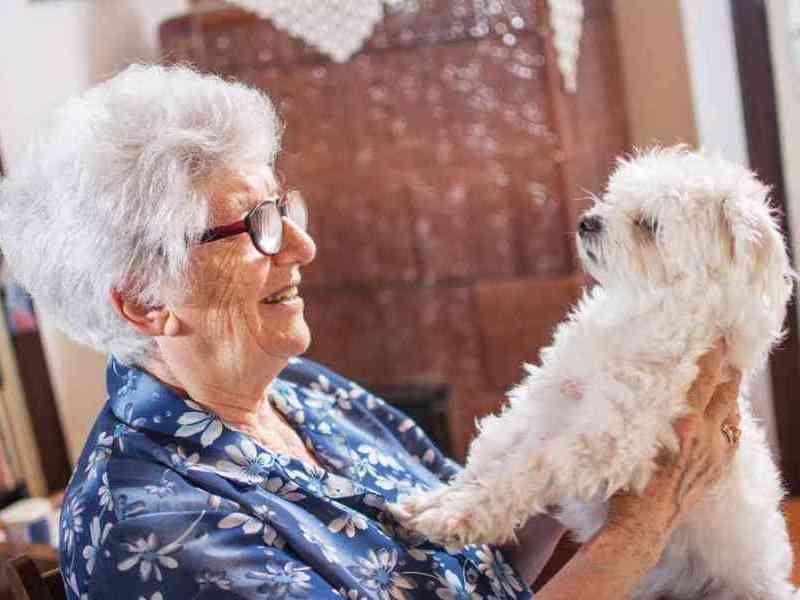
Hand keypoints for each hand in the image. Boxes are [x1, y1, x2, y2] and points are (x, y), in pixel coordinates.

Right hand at [607, 341, 742, 542]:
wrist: (643, 525)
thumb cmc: (624, 482)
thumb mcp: (616, 439)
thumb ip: (604, 407)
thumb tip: (569, 381)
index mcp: (682, 424)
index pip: (705, 378)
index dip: (713, 354)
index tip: (715, 334)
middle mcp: (705, 436)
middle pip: (727, 391)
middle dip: (728, 368)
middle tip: (724, 347)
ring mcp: (716, 454)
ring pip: (732, 413)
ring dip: (730, 392)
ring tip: (726, 373)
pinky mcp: (719, 467)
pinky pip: (732, 435)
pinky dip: (728, 418)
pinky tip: (722, 410)